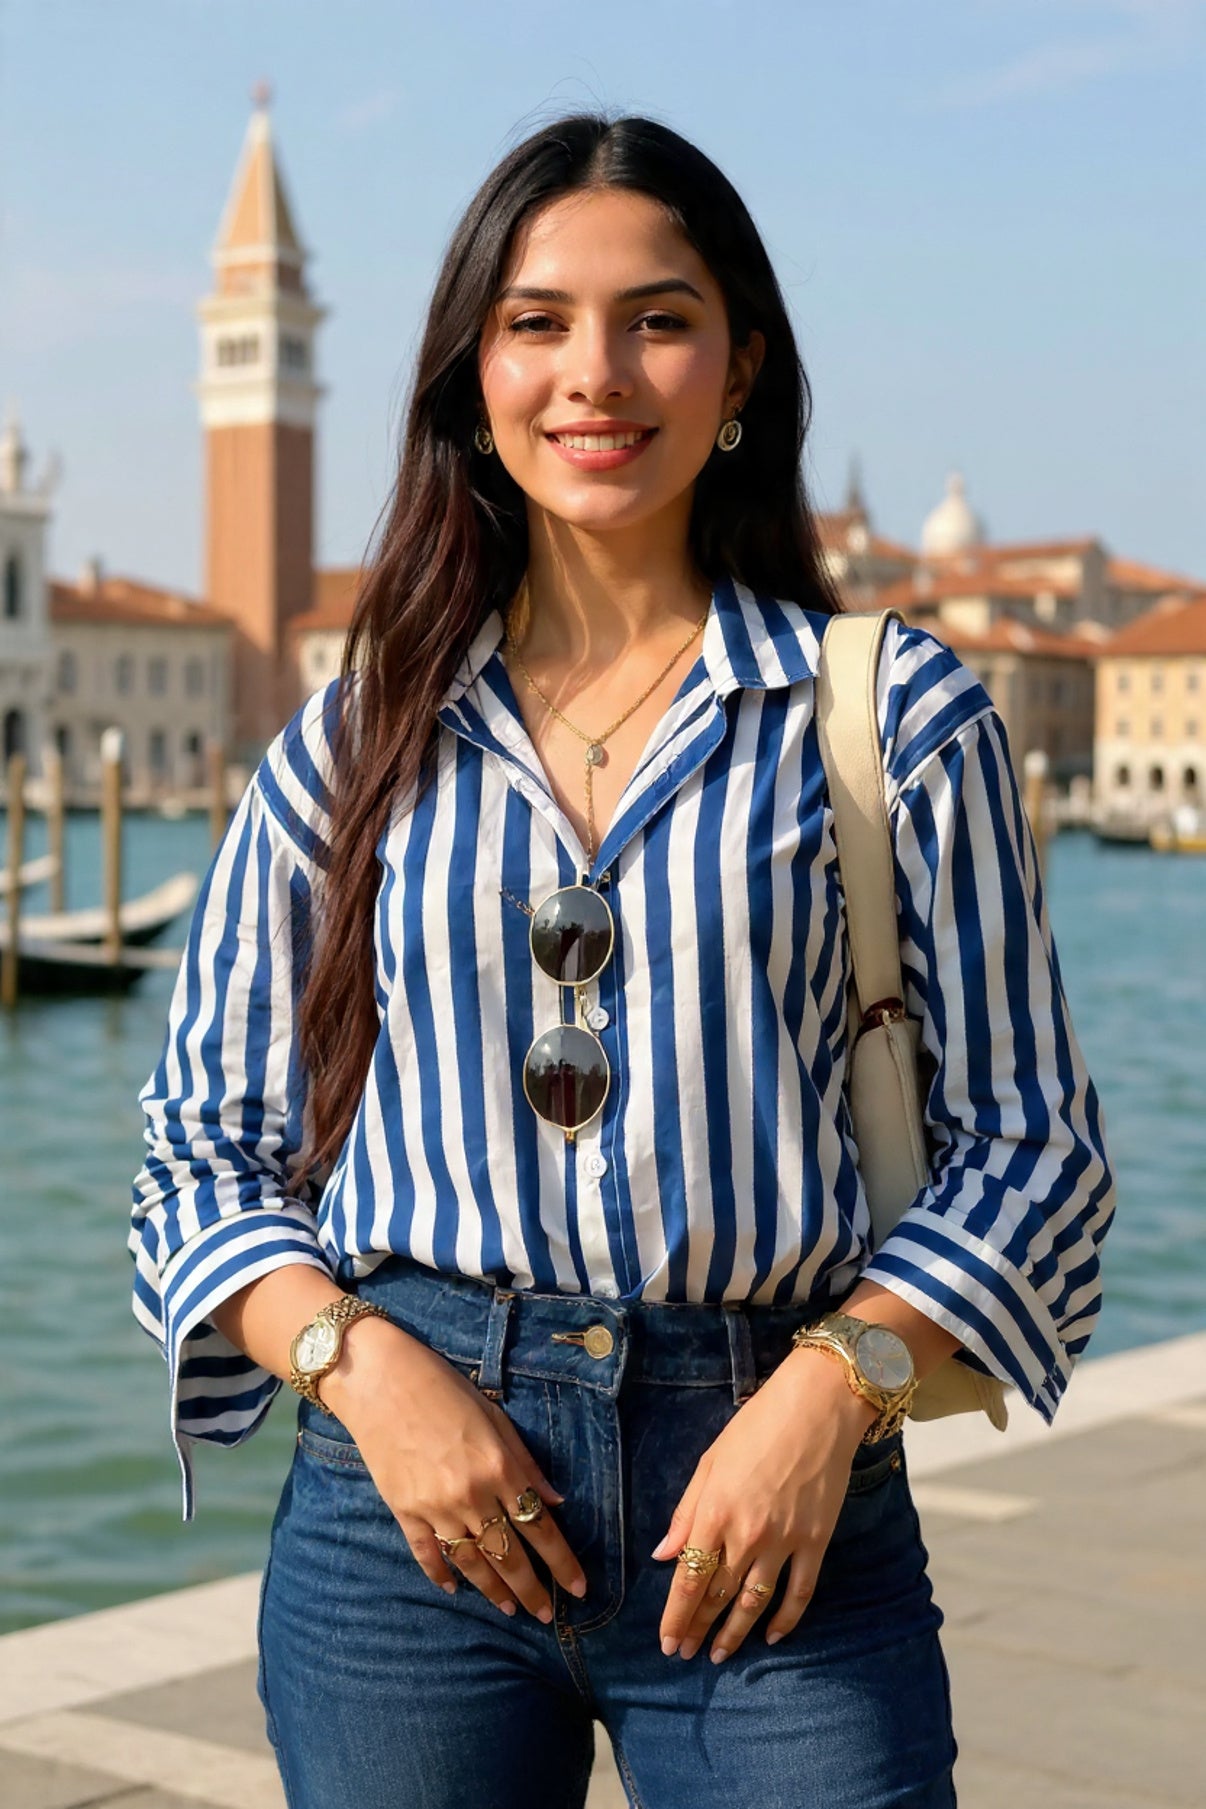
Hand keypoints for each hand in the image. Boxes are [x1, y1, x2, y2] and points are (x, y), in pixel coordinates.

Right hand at [321, 1315, 588, 1620]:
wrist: (379, 1380)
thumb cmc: (443, 1387)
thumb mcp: (494, 1416)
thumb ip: (525, 1462)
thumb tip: (554, 1500)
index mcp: (499, 1468)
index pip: (540, 1528)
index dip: (562, 1563)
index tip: (579, 1589)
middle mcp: (471, 1496)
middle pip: (509, 1556)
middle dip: (532, 1589)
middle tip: (546, 1614)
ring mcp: (435, 1508)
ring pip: (472, 1563)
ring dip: (493, 1591)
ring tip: (510, 1610)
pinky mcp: (404, 1512)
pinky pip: (427, 1554)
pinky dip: (441, 1575)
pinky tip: (454, 1590)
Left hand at [653, 1346, 876, 1661]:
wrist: (816, 1409)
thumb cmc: (755, 1427)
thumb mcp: (709, 1462)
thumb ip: (686, 1512)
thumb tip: (664, 1555)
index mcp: (714, 1513)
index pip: (688, 1580)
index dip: (676, 1617)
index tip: (667, 1643)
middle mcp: (747, 1535)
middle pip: (718, 1596)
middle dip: (698, 1628)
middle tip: (685, 1654)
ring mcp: (784, 1542)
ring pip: (755, 1603)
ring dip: (735, 1633)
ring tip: (720, 1655)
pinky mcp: (815, 1542)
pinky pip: (800, 1593)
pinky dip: (786, 1620)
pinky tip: (772, 1636)